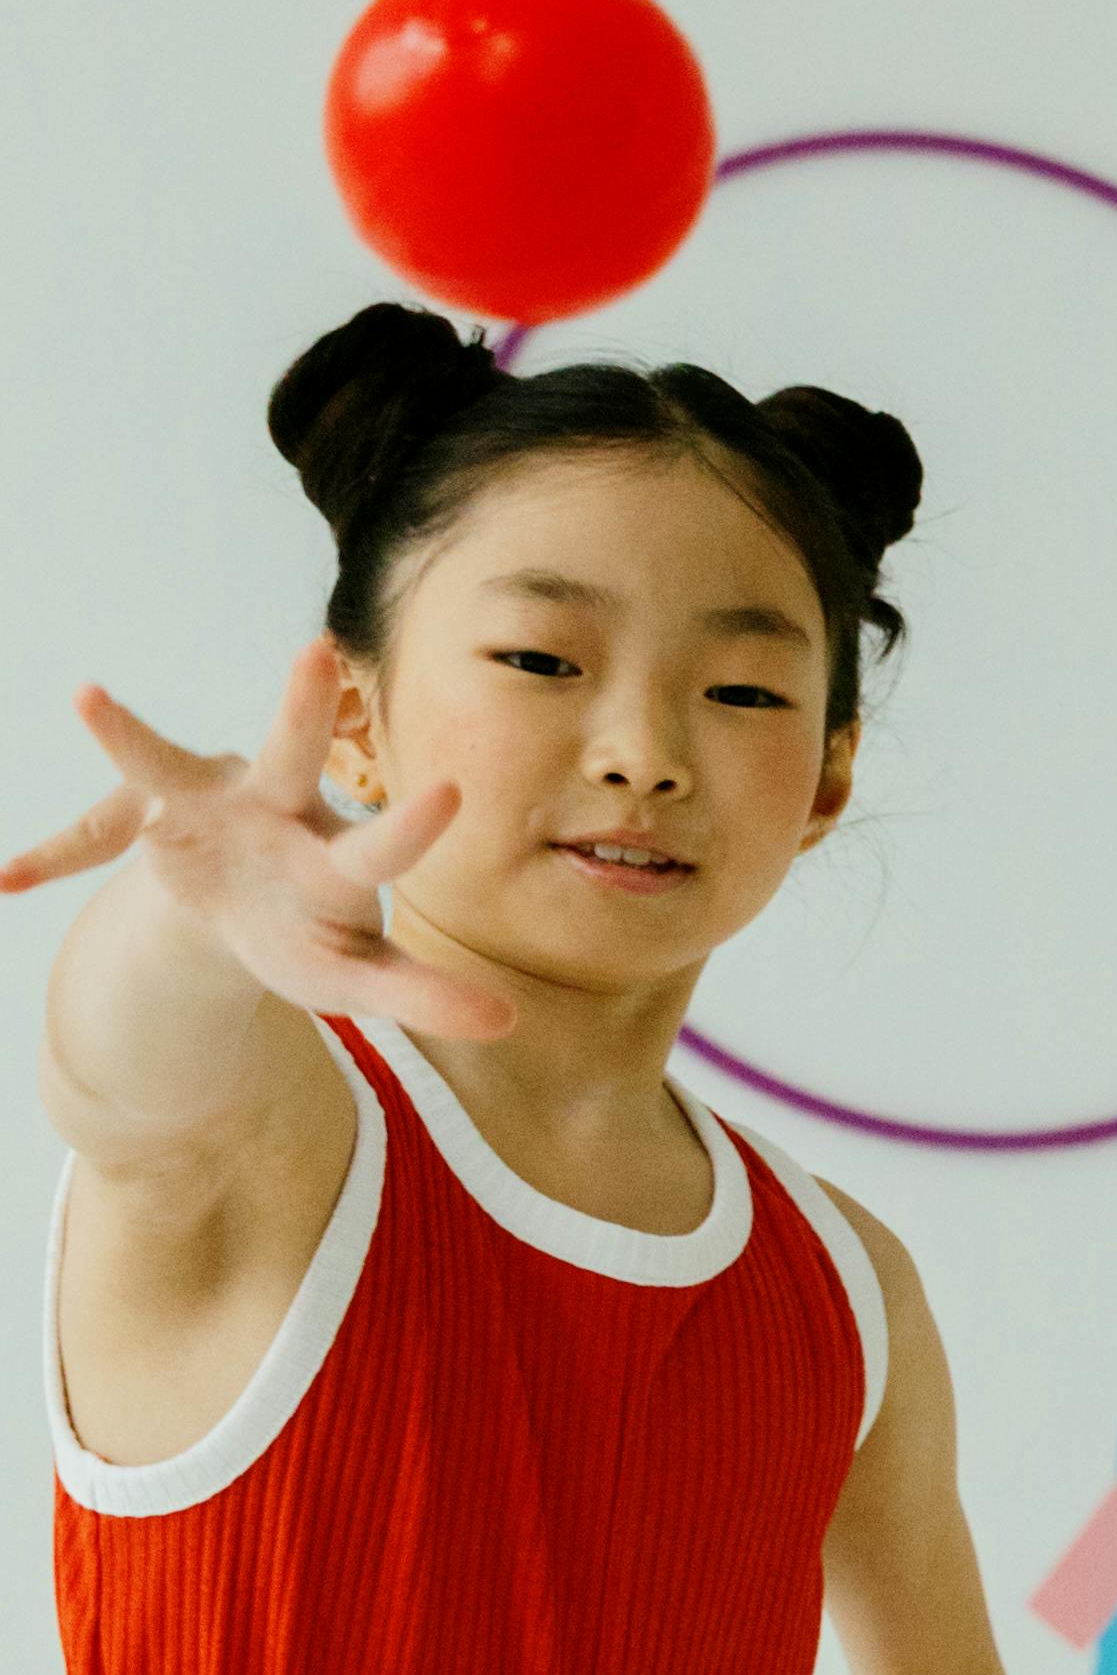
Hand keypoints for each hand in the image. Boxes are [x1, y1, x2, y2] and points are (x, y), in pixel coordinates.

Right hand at [0, 643, 514, 1039]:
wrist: (251, 911)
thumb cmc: (315, 936)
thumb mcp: (359, 978)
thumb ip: (423, 995)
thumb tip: (509, 1024)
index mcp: (339, 859)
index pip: (382, 844)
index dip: (413, 826)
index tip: (454, 792)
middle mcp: (281, 811)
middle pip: (292, 757)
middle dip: (302, 707)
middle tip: (317, 649)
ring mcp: (213, 804)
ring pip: (171, 765)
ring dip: (131, 737)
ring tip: (87, 699)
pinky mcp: (152, 814)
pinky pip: (94, 833)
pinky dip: (54, 858)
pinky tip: (11, 883)